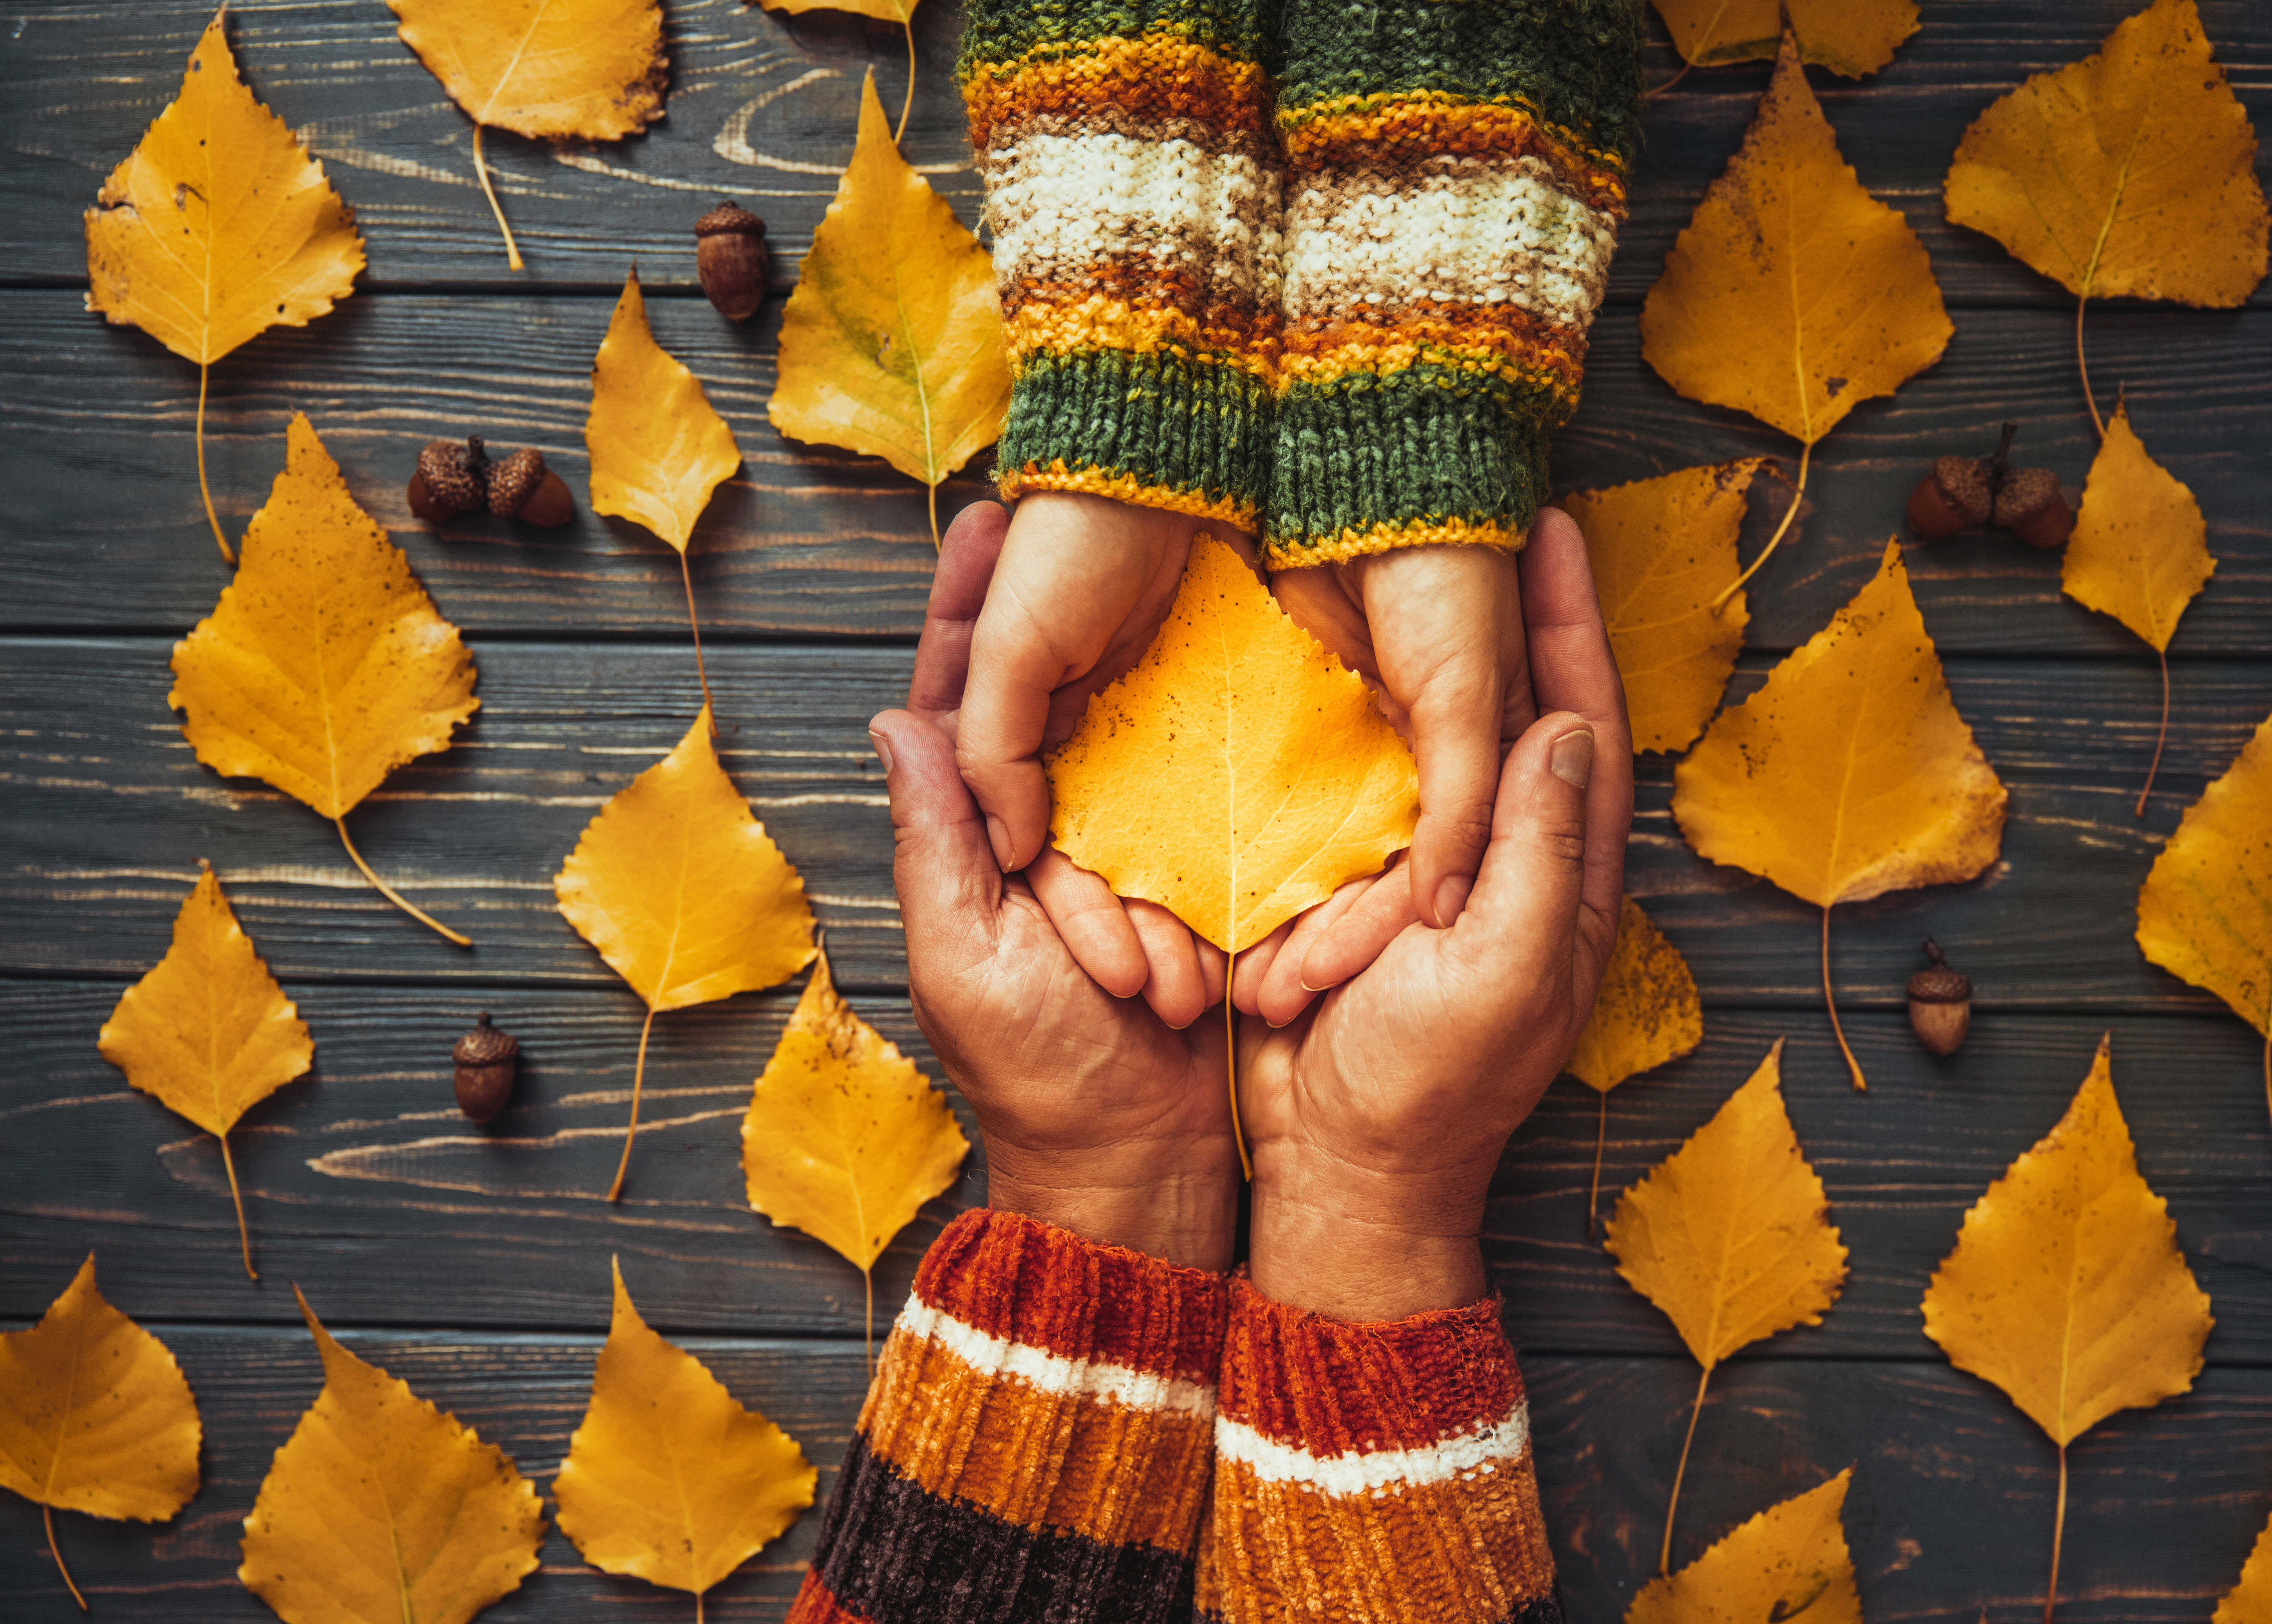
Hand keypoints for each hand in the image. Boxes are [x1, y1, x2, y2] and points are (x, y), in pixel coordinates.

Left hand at [882, 506, 1238, 1270]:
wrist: (1141, 1174)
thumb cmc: (1042, 1080)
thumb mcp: (970, 958)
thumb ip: (935, 844)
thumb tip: (892, 719)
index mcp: (971, 845)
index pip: (960, 703)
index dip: (967, 608)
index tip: (986, 517)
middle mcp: (1041, 831)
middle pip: (1041, 691)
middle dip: (1048, 594)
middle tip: (1069, 494)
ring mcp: (1119, 852)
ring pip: (1120, 731)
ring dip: (1130, 654)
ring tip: (1143, 547)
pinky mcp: (1191, 878)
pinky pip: (1193, 794)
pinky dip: (1201, 733)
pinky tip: (1224, 645)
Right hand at [1238, 509, 1630, 1317]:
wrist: (1342, 1174)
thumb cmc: (1428, 1092)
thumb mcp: (1500, 971)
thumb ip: (1542, 854)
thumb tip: (1570, 728)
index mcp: (1565, 880)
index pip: (1583, 723)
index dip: (1572, 626)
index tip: (1553, 531)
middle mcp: (1514, 863)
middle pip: (1524, 709)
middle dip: (1514, 611)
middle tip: (1489, 512)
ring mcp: (1443, 875)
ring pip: (1452, 739)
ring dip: (1443, 650)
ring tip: (1415, 560)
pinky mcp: (1373, 888)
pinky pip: (1382, 784)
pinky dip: (1374, 719)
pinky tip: (1343, 659)